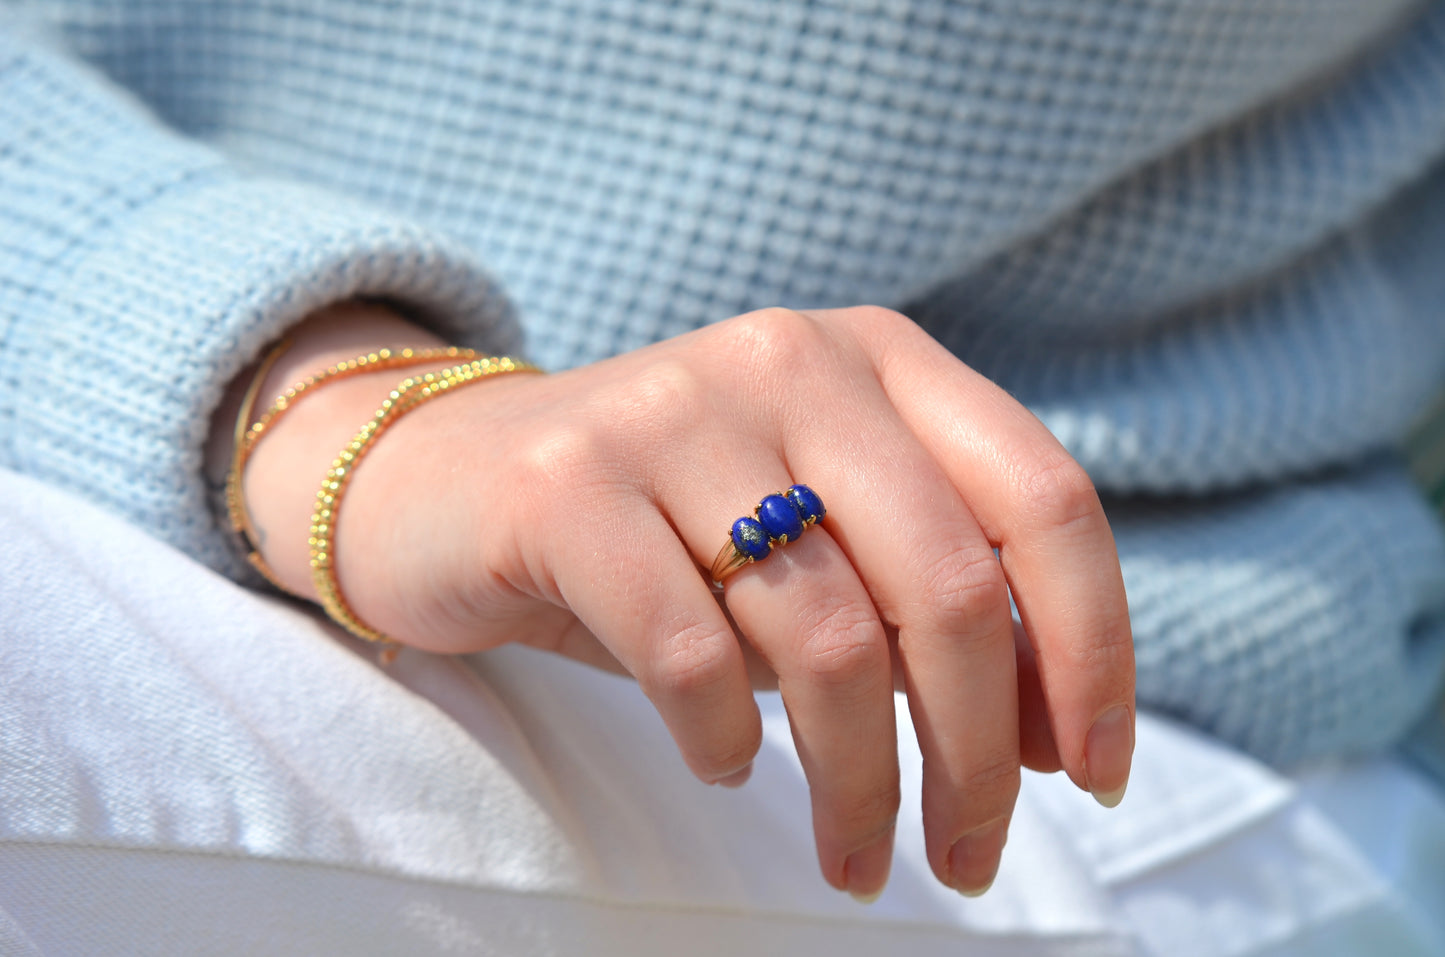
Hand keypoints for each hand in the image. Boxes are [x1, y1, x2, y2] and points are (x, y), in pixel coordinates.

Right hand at [233, 304, 1134, 899]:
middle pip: (949, 587)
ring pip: (828, 637)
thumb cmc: (665, 536)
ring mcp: (676, 410)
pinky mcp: (566, 482)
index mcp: (880, 359)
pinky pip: (688, 652)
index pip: (1045, 501)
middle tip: (966, 857)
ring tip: (856, 855)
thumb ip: (930, 611)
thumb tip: (1057, 738)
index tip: (1089, 777)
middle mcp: (791, 360)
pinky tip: (726, 767)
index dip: (1095, 652)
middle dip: (979, 756)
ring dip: (860, 783)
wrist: (448, 484)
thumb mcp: (819, 547)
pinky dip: (725, 740)